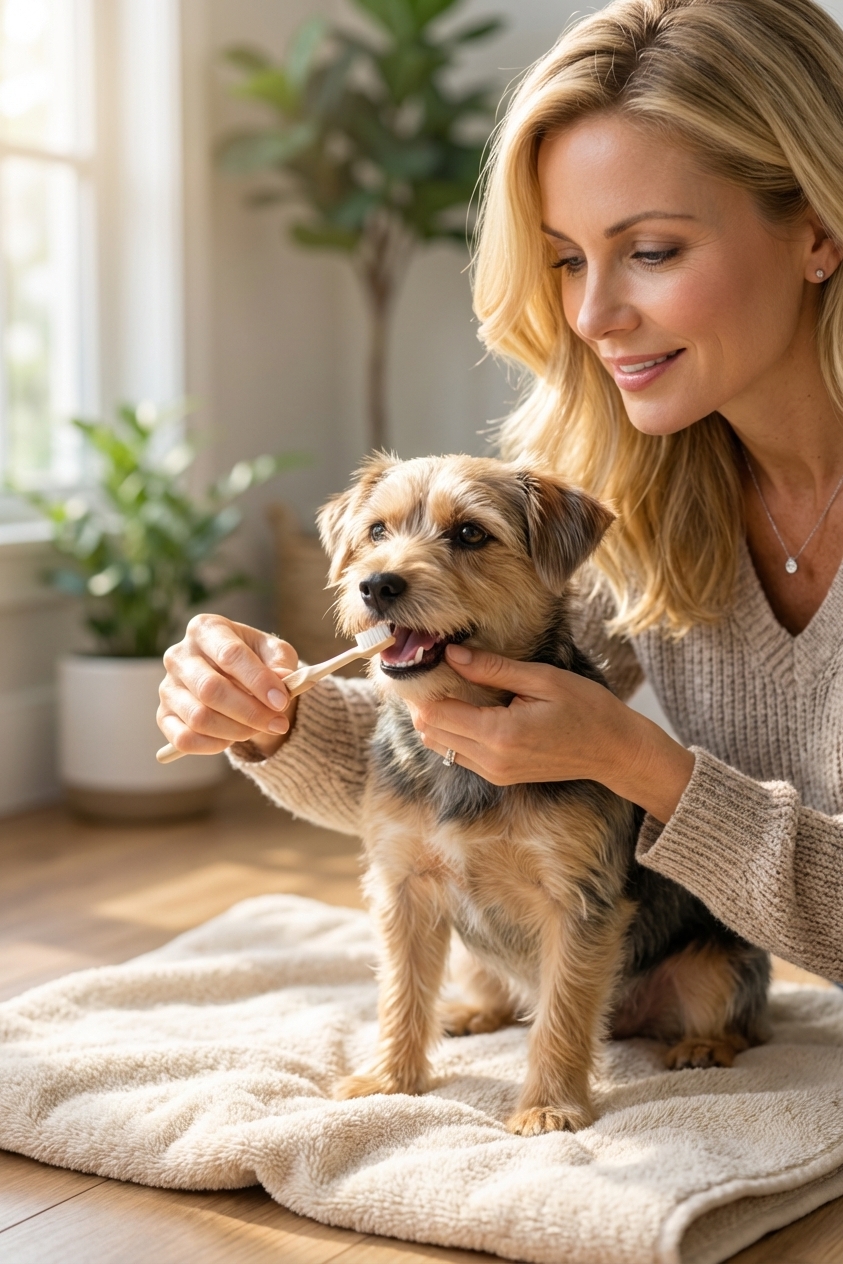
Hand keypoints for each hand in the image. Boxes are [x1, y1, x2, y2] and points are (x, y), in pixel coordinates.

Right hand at [157, 614, 298, 758]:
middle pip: (211, 689)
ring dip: (236, 730)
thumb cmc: (256, 660)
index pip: (230, 654)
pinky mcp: (163, 715)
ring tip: (258, 729)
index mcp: (206, 629)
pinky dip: (212, 745)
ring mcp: (168, 686)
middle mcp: (179, 655)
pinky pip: (183, 739)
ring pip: (199, 717)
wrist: (237, 678)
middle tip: (278, 724)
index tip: (282, 701)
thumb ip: (281, 663)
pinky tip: (232, 739)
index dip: (258, 681)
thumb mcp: (275, 654)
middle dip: (250, 712)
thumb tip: (283, 680)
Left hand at [410, 644, 694, 823]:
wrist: (615, 751)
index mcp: (500, 735)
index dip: (425, 689)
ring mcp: (494, 773)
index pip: (435, 715)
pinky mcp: (499, 776)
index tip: (431, 663)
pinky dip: (455, 732)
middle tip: (440, 672)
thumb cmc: (587, 709)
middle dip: (428, 702)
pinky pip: (459, 755)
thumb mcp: (542, 679)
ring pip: (440, 746)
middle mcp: (491, 760)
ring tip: (456, 688)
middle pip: (431, 732)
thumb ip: (492, 669)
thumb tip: (452, 654)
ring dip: (440, 718)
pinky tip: (472, 708)